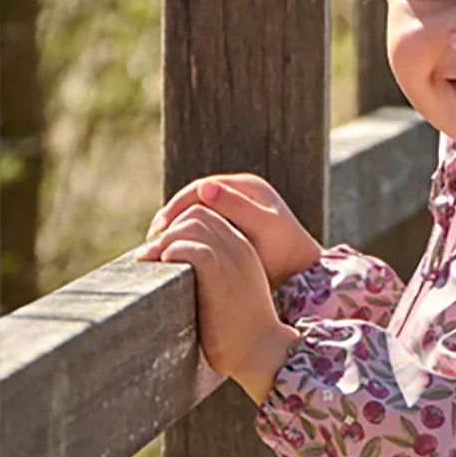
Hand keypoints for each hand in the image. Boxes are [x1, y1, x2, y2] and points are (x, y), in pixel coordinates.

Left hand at [133, 204, 298, 403]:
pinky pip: (192, 249)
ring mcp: (232, 260)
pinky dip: (171, 253)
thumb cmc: (238, 330)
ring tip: (149, 262)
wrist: (262, 352)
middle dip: (166, 229)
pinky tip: (163, 270)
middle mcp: (239, 248)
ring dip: (164, 241)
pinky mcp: (221, 277)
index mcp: (242, 248)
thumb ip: (211, 273)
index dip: (176, 224)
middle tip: (148, 255)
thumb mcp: (229, 291)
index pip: (206, 214)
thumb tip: (174, 265)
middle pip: (196, 214)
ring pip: (191, 226)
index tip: (159, 247)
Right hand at [140, 173, 322, 288]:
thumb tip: (204, 188)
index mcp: (247, 186)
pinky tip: (176, 251)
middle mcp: (241, 192)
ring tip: (158, 245)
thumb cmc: (285, 251)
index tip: (161, 227)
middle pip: (195, 199)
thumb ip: (236, 208)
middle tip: (152, 237)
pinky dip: (187, 236)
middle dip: (171, 216)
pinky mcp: (234, 225)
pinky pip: (204, 226)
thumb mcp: (262, 229)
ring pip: (197, 213)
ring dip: (176, 227)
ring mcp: (237, 208)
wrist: (303, 270)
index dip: (177, 206)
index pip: (201, 189)